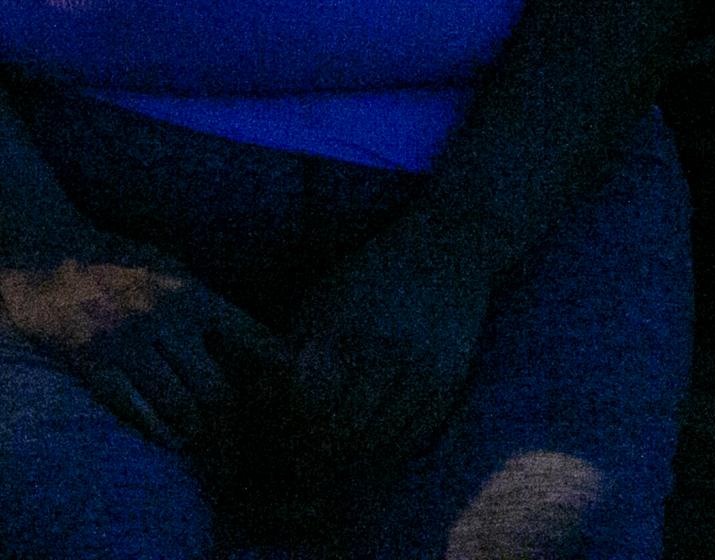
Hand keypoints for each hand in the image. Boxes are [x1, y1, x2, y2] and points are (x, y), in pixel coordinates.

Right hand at [0, 249, 290, 455]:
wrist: (43, 245)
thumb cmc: (111, 257)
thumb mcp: (167, 265)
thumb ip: (202, 301)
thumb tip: (245, 342)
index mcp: (190, 292)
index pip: (252, 340)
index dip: (272, 375)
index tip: (273, 393)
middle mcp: (164, 317)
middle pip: (216, 389)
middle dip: (225, 421)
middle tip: (227, 437)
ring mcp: (126, 341)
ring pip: (179, 406)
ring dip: (190, 429)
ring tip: (191, 436)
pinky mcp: (92, 360)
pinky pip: (134, 409)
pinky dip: (155, 430)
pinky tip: (162, 436)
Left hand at [287, 222, 495, 473]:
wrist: (444, 251)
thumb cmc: (369, 273)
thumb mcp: (322, 297)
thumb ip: (296, 345)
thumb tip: (265, 394)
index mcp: (344, 326)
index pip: (308, 399)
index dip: (288, 424)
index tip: (275, 434)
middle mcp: (384, 351)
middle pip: (342, 428)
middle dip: (314, 451)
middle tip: (297, 460)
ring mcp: (422, 371)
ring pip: (378, 442)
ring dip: (349, 460)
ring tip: (327, 463)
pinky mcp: (449, 384)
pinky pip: (413, 437)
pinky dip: (386, 453)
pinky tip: (366, 453)